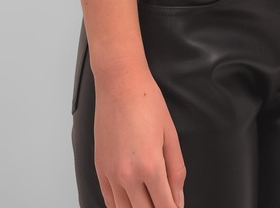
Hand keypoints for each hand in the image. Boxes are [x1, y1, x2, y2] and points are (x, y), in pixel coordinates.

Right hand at [93, 62, 185, 207]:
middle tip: (167, 204)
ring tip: (151, 204)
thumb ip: (176, 171)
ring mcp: (111, 174)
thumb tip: (178, 198)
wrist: (120, 84)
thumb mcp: (170, 135)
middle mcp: (128, 175)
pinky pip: (109, 201)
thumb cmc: (146, 102)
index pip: (165, 206)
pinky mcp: (100, 169)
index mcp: (150, 166)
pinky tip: (131, 204)